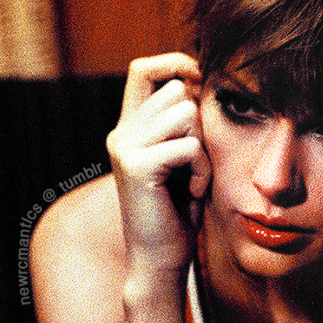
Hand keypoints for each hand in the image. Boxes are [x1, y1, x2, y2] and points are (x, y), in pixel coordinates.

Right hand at [105, 52, 210, 275]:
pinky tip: (191, 193)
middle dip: (199, 123)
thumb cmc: (177, 211)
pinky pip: (189, 147)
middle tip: (194, 163)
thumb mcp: (182, 156)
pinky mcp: (136, 167)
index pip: (143, 68)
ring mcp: (124, 149)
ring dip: (203, 149)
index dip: (175, 63)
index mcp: (128, 128)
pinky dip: (202, 171)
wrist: (159, 259)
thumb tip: (200, 78)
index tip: (199, 82)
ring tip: (193, 179)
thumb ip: (182, 120)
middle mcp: (120, 134)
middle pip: (177, 91)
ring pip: (186, 114)